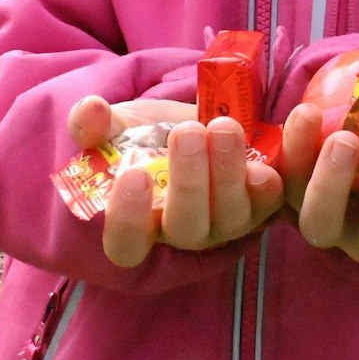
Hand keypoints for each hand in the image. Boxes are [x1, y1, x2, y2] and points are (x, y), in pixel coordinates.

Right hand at [67, 96, 284, 267]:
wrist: (195, 126)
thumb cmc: (146, 138)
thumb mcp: (114, 126)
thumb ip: (93, 123)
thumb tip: (89, 113)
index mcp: (138, 224)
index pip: (127, 246)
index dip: (128, 221)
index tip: (131, 176)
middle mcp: (182, 232)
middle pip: (185, 230)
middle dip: (188, 183)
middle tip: (185, 134)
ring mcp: (224, 223)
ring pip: (229, 218)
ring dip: (227, 174)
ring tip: (222, 127)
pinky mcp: (260, 206)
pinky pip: (269, 205)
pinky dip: (267, 185)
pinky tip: (263, 163)